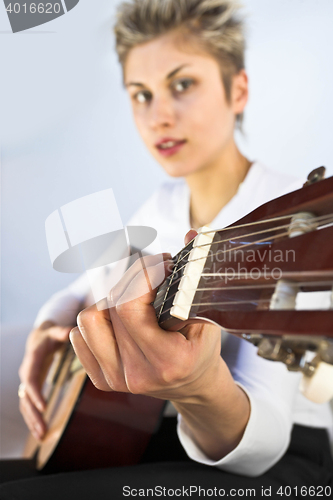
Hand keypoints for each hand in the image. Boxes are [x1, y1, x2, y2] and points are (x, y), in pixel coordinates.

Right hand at [18, 322, 71, 439]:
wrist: (37, 339)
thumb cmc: (49, 336)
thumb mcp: (55, 331)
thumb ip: (62, 332)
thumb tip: (71, 330)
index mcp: (32, 361)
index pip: (31, 379)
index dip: (35, 393)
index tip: (43, 407)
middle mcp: (26, 374)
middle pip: (26, 397)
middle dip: (33, 415)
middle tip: (42, 430)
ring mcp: (27, 383)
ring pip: (25, 406)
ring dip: (32, 421)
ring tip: (41, 437)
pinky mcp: (30, 390)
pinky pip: (28, 407)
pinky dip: (33, 420)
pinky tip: (40, 433)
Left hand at [70, 230, 249, 459]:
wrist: (192, 385)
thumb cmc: (201, 348)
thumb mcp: (208, 316)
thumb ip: (196, 275)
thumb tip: (191, 233)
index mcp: (168, 361)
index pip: (130, 306)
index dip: (143, 274)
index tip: (163, 263)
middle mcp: (137, 374)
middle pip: (111, 306)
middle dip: (133, 279)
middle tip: (155, 272)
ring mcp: (115, 380)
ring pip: (88, 319)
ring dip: (111, 301)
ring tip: (136, 299)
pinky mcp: (101, 381)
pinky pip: (79, 335)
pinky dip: (98, 320)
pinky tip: (121, 320)